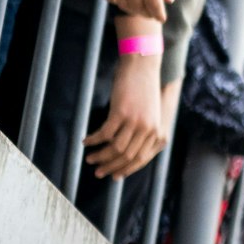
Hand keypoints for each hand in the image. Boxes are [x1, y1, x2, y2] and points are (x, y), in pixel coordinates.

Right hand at [84, 55, 166, 179]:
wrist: (144, 67)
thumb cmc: (145, 90)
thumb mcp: (149, 114)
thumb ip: (142, 131)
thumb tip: (124, 151)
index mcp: (157, 132)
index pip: (141, 159)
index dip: (125, 170)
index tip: (113, 176)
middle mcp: (149, 129)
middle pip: (127, 157)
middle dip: (110, 166)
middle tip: (97, 171)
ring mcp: (136, 121)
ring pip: (114, 148)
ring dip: (100, 155)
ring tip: (89, 157)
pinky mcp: (121, 113)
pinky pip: (104, 134)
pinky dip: (93, 140)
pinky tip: (86, 141)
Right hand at [99, 0, 174, 20]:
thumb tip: (168, 1)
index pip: (154, 1)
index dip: (158, 14)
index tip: (161, 18)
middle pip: (137, 5)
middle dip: (146, 13)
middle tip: (151, 14)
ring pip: (123, 3)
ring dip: (132, 9)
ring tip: (139, 7)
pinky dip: (117, 1)